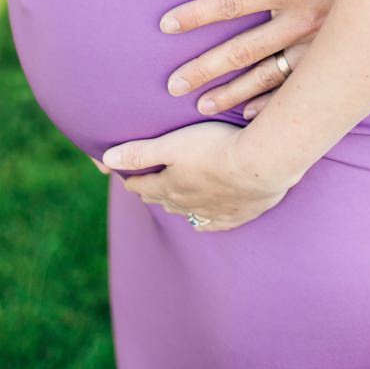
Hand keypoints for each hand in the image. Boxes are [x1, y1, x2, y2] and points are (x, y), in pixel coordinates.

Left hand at [102, 121, 301, 232]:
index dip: (132, 179)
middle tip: (147, 187)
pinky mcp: (238, 215)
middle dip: (152, 193)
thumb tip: (107, 159)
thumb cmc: (217, 147)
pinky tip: (205, 221)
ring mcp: (213, 212)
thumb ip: (140, 152)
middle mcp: (187, 204)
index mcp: (169, 186)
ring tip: (173, 202)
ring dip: (177, 207)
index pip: (142, 185)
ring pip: (187, 213)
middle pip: (163, 200)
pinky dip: (207, 223)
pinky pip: (216, 225)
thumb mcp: (174, 144)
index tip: (127, 176)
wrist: (262, 162)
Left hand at [160, 0, 369, 112]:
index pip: (234, 2)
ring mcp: (321, 47)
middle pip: (242, 50)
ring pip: (267, 77)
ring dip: (231, 93)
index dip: (197, 14)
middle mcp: (303, 22)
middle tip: (171, 85)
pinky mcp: (338, 60)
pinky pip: (300, 89)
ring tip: (199, 106)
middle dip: (204, 69)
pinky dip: (272, 105)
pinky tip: (249, 118)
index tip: (166, 25)